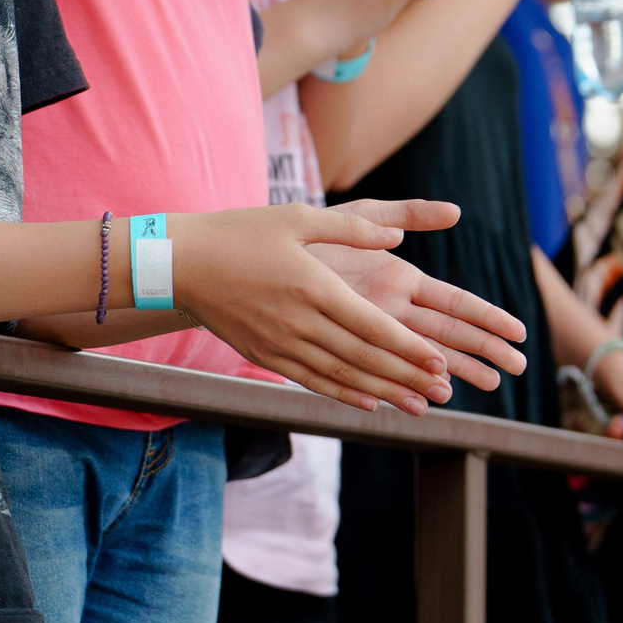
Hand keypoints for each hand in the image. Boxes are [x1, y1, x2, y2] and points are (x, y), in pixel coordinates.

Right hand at [167, 203, 453, 413]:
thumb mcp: (298, 217)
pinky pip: (311, 382)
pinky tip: (368, 404)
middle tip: (441, 389)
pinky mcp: (266, 355)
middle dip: (406, 376)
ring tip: (416, 406)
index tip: (439, 360)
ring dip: (382, 392)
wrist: (181, 264)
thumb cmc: (242, 232)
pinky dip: (343, 395)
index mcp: (314, 286)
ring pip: (341, 376)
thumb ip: (352, 228)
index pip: (371, 325)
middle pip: (363, 358)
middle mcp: (300, 322)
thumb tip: (397, 237)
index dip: (408, 347)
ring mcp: (281, 344)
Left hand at [310, 200, 528, 391]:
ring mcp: (372, 331)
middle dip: (484, 351)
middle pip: (449, 335)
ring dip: (452, 374)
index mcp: (403, 280)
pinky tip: (425, 401)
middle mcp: (393, 310)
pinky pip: (379, 371)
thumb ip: (407, 213)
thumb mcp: (363, 214)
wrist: (267, 256)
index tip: (519, 332)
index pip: (456, 302)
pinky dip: (402, 386)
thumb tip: (455, 211)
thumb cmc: (315, 231)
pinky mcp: (347, 345)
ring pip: (420, 358)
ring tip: (486, 388)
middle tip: (517, 369)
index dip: (488, 317)